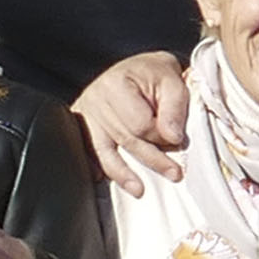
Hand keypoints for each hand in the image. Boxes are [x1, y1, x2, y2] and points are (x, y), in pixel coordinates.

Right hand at [72, 51, 194, 186]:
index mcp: (116, 84)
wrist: (139, 68)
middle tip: (175, 173)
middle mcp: (96, 98)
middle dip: (153, 158)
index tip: (176, 137)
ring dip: (124, 174)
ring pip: (106, 152)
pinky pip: (89, 151)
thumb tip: (172, 138)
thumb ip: (175, 107)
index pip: (140, 124)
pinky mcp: (83, 125)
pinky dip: (98, 166)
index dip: (161, 135)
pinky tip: (103, 179)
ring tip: (139, 190)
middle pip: (125, 140)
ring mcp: (86, 113)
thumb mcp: (173, 82)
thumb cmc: (155, 74)